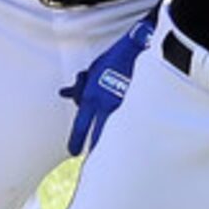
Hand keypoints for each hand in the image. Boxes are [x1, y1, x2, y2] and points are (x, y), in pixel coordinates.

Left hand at [60, 16, 153, 155]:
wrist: (144, 45)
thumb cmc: (118, 56)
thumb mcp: (95, 69)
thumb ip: (82, 86)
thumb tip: (65, 94)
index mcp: (93, 97)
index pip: (81, 127)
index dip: (75, 142)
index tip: (73, 152)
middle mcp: (108, 106)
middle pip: (100, 138)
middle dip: (96, 152)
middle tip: (92, 163)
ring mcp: (127, 108)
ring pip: (117, 134)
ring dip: (114, 143)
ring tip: (115, 157)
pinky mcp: (143, 106)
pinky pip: (133, 123)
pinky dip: (132, 131)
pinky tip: (136, 140)